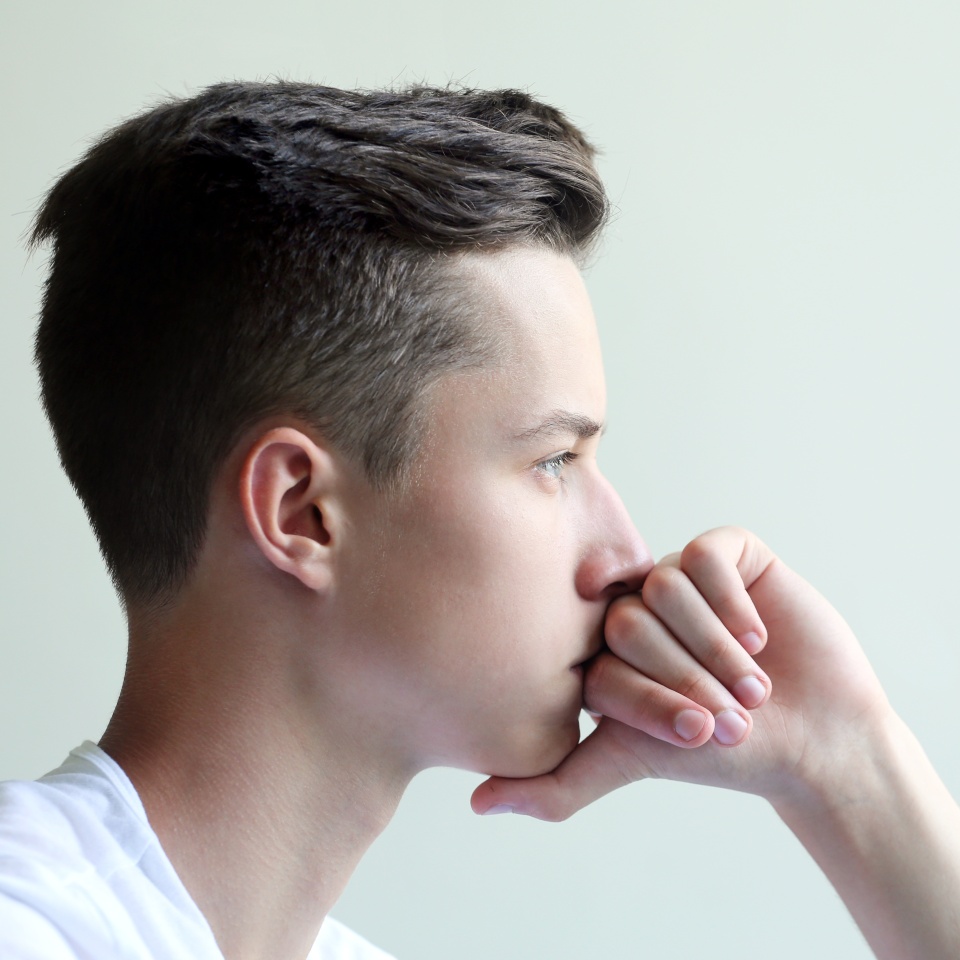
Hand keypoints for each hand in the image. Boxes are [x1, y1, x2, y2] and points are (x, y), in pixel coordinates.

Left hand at [472, 526, 890, 818]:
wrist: (815, 737)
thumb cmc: (723, 752)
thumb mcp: (632, 761)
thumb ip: (557, 783)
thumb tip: (477, 805)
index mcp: (605, 647)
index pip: (596, 655)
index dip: (647, 699)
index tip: (691, 735)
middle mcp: (637, 604)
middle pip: (628, 619)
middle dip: (685, 677)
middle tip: (727, 715)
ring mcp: (680, 575)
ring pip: (665, 586)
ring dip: (715, 648)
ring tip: (753, 686)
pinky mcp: (727, 552)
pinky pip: (706, 555)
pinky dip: (733, 604)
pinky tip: (760, 638)